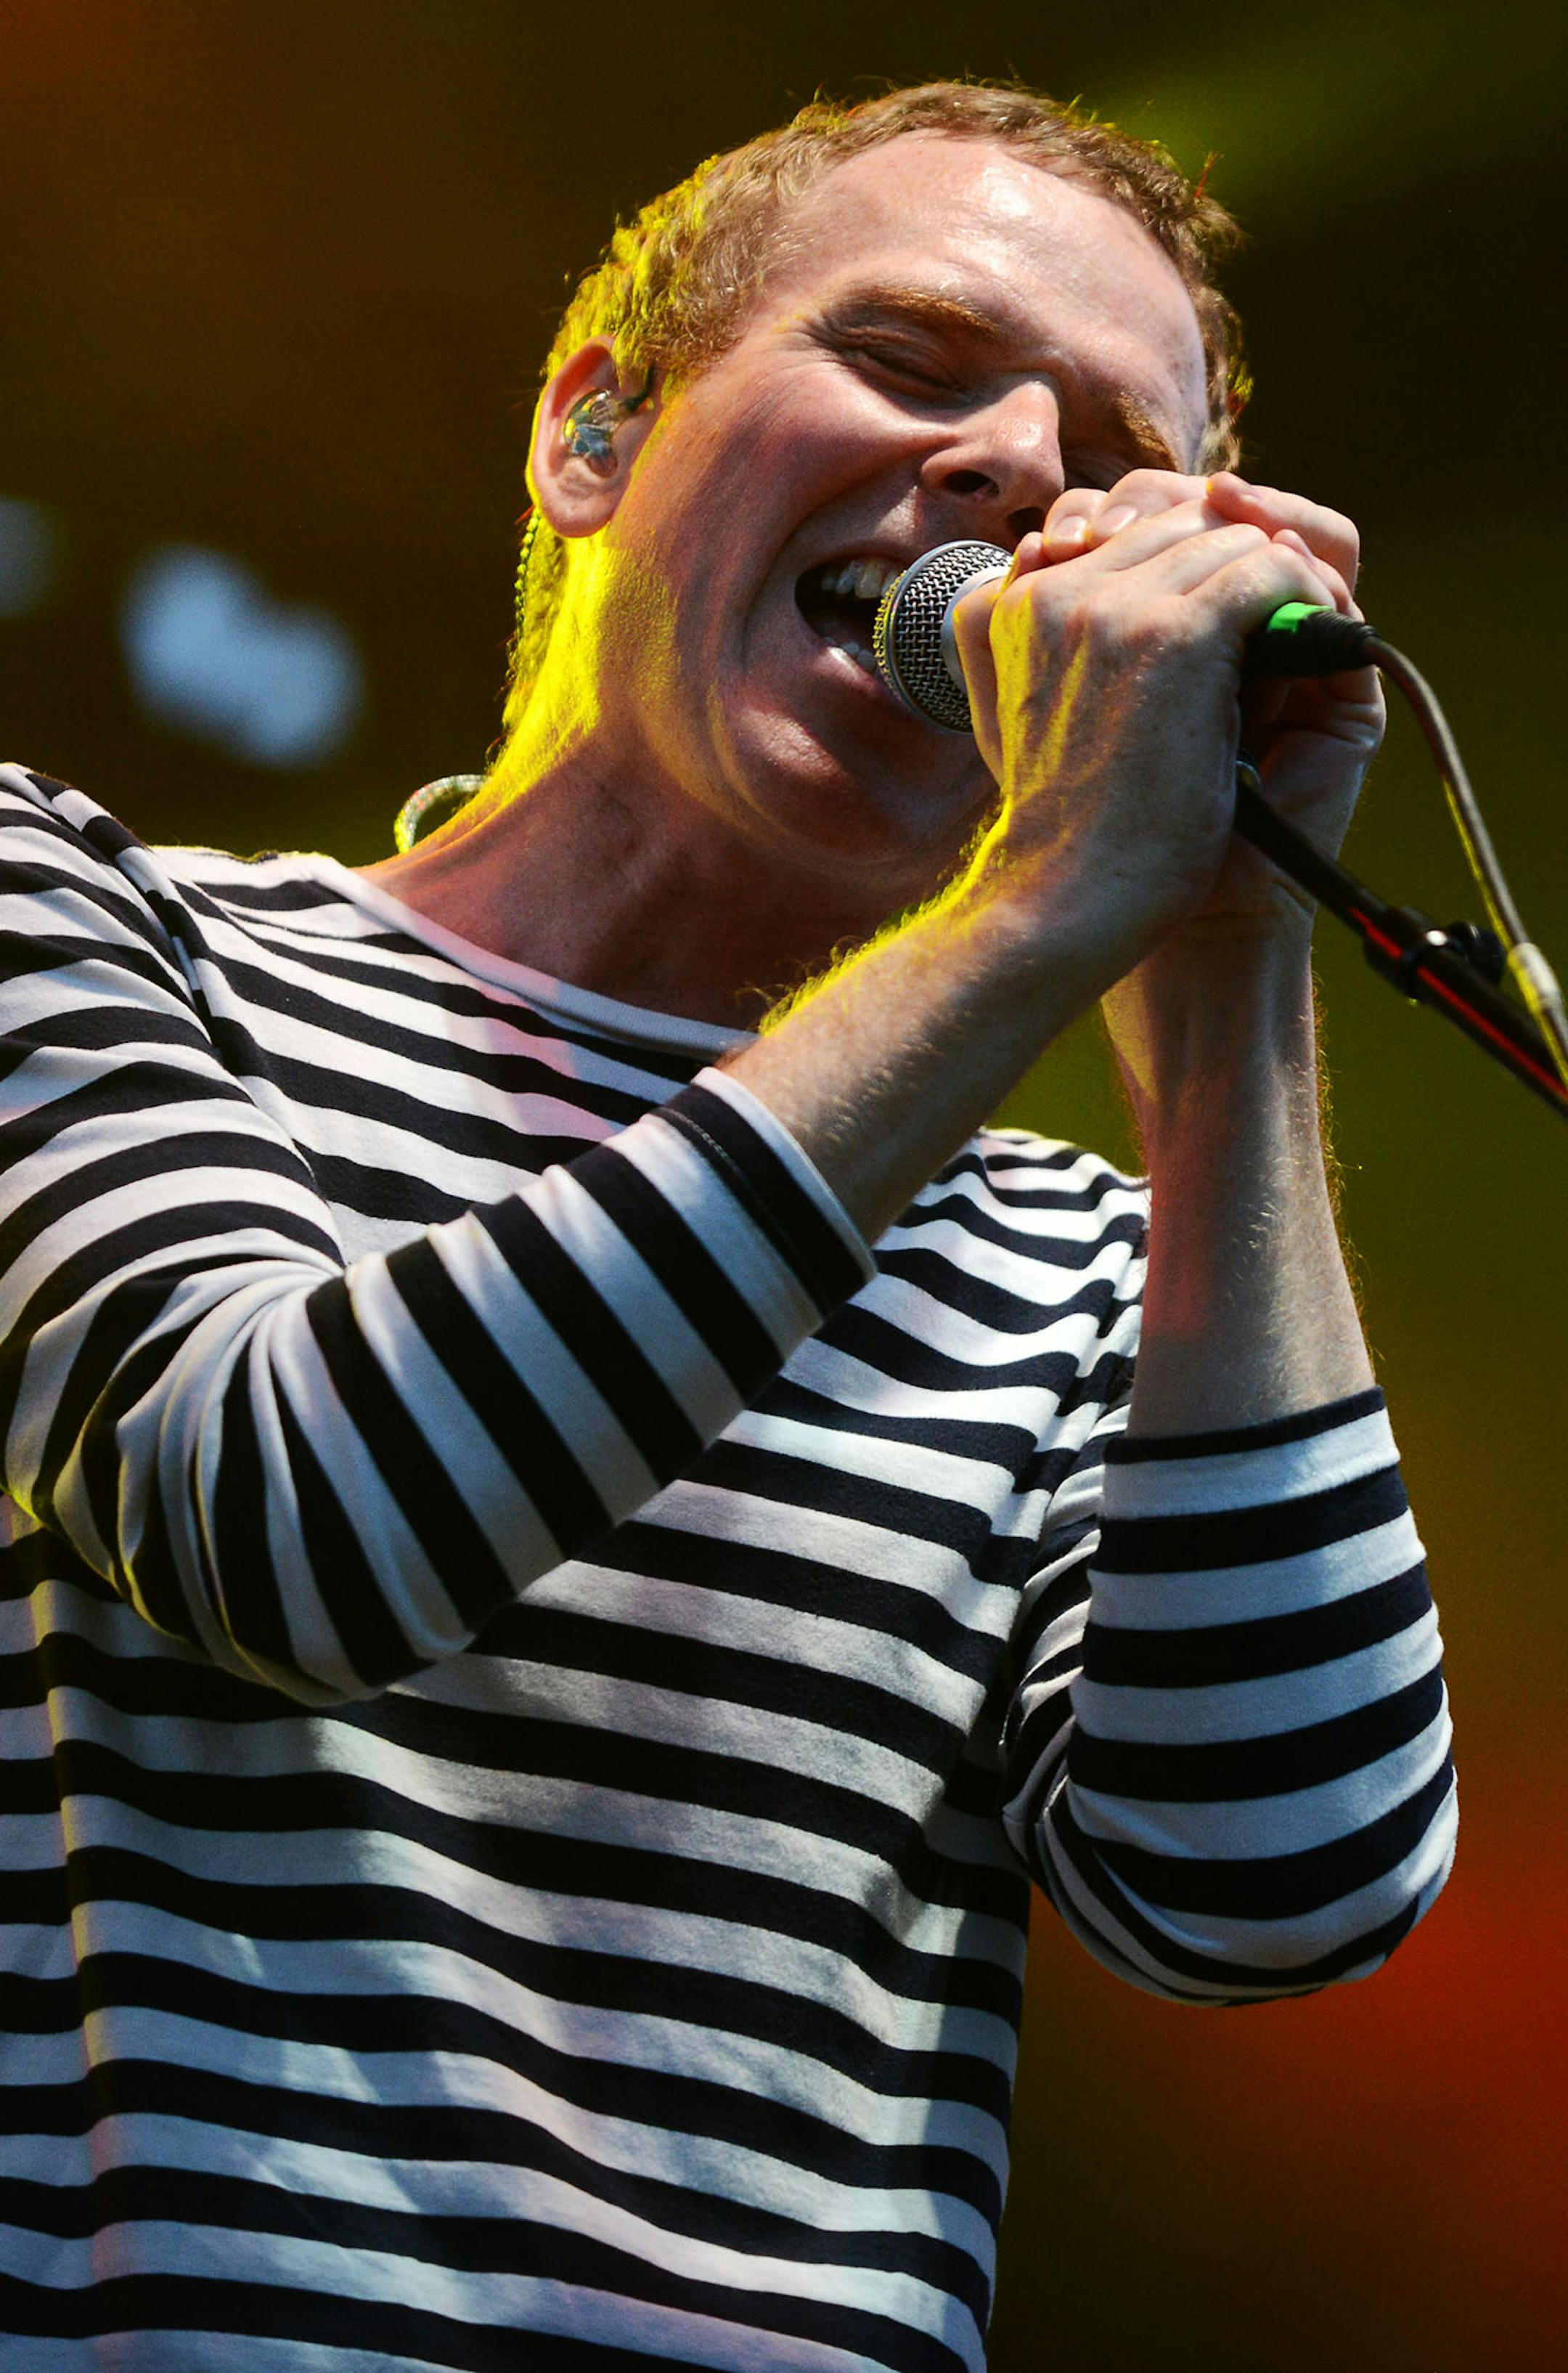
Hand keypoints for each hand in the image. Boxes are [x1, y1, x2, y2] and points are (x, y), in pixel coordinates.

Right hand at [948, 467, 1383, 1030]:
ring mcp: (1112, 606)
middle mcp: (1053, 586)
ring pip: (1227, 538)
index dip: (1180, 561)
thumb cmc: (1061, 828)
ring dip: (1268, 584)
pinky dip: (1304, 594)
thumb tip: (1057, 559)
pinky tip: (1306, 639)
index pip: (1114, 526)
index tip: (1218, 612)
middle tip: (1261, 629)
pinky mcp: (1175, 636)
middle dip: (1225, 563)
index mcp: (1009, 601)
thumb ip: (1031, 641)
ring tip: (1285, 642)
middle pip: (1174, 519)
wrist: (1073, 901)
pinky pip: (1268, 567)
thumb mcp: (1017, 718)